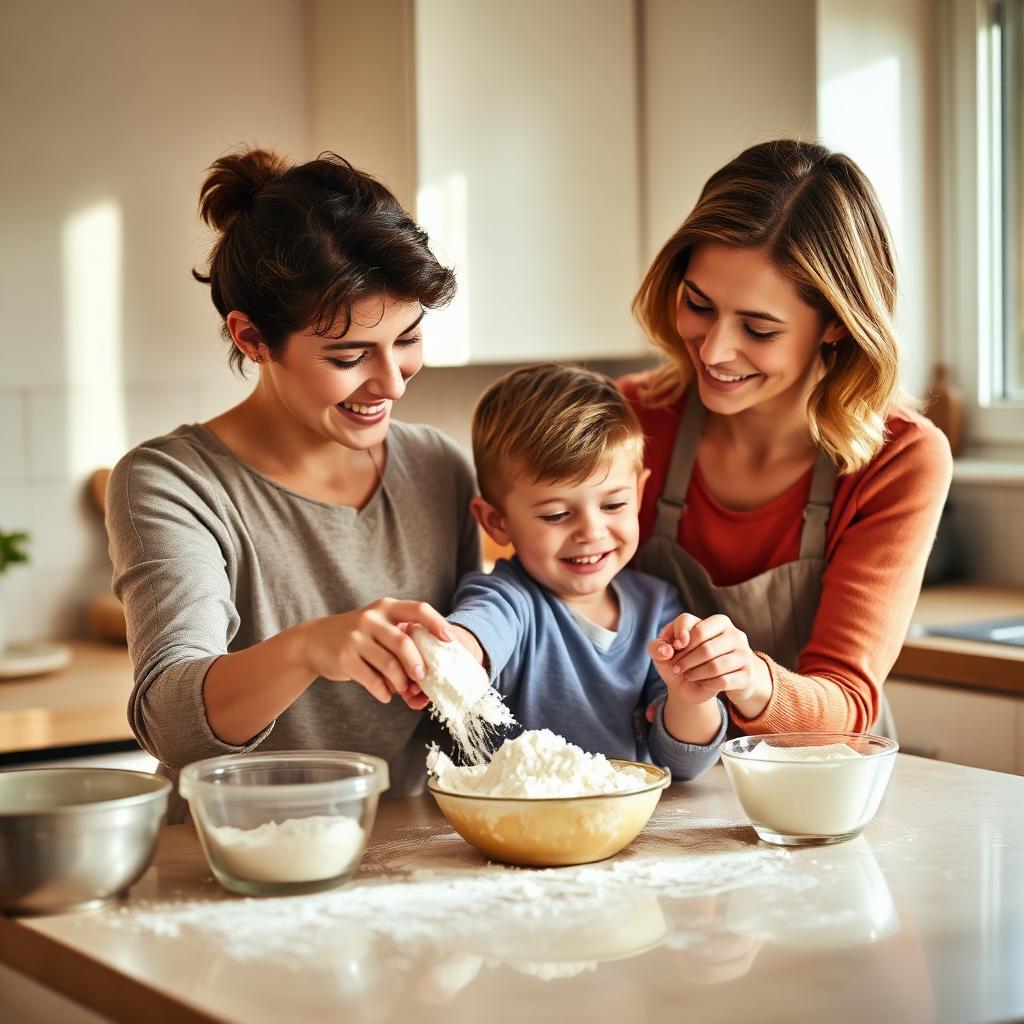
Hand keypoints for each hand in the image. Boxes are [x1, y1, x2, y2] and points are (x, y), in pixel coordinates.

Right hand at [297, 599, 452, 706]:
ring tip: (403, 688)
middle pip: (403, 642)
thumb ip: (402, 639)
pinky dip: (383, 691)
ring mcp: (356, 637)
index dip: (437, 624)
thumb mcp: (378, 625)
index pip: (419, 609)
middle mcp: (372, 618)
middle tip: (424, 677)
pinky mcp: (345, 658)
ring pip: (388, 663)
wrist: (314, 641)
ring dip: (401, 681)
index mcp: (387, 607)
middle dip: (418, 663)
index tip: (450, 640)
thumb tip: (430, 669)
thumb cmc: (356, 636)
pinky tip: (386, 695)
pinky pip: (371, 679)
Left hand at [648, 613, 771, 714]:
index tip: (674, 649)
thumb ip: (657, 646)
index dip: (678, 638)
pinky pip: (723, 681)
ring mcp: (744, 654)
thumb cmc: (685, 659)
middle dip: (685, 660)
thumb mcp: (666, 651)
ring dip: (695, 673)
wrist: (707, 684)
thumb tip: (667, 651)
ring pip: (715, 666)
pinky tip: (701, 682)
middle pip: (706, 647)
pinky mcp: (746, 675)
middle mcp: (735, 634)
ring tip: (687, 675)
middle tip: (676, 668)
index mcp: (718, 621)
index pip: (694, 624)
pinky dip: (707, 684)